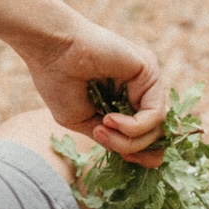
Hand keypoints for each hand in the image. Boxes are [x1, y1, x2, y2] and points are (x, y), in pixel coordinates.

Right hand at [15, 3, 165, 165]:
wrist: (51, 49)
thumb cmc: (58, 81)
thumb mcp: (84, 122)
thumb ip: (112, 138)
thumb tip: (139, 157)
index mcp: (123, 100)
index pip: (147, 135)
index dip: (139, 154)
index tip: (123, 159)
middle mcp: (139, 90)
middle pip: (156, 135)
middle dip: (133, 149)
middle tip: (102, 138)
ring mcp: (146, 81)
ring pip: (157, 128)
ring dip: (129, 140)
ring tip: (102, 128)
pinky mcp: (150, 72)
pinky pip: (155, 114)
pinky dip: (134, 126)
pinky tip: (110, 119)